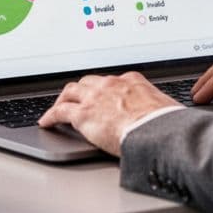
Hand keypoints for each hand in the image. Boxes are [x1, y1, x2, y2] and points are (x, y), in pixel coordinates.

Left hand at [38, 71, 179, 155]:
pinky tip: (46, 122)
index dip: (103, 89)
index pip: (112, 81)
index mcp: (132, 81)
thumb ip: (155, 110)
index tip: (102, 95)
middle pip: (88, 82)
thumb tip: (163, 119)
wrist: (156, 131)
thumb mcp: (164, 109)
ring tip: (58, 107)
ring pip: (71, 91)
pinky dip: (50, 115)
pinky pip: (60, 111)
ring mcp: (95, 97)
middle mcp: (111, 84)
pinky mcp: (83, 114)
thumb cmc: (166, 124)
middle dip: (81, 90)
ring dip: (63, 99)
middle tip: (76, 99)